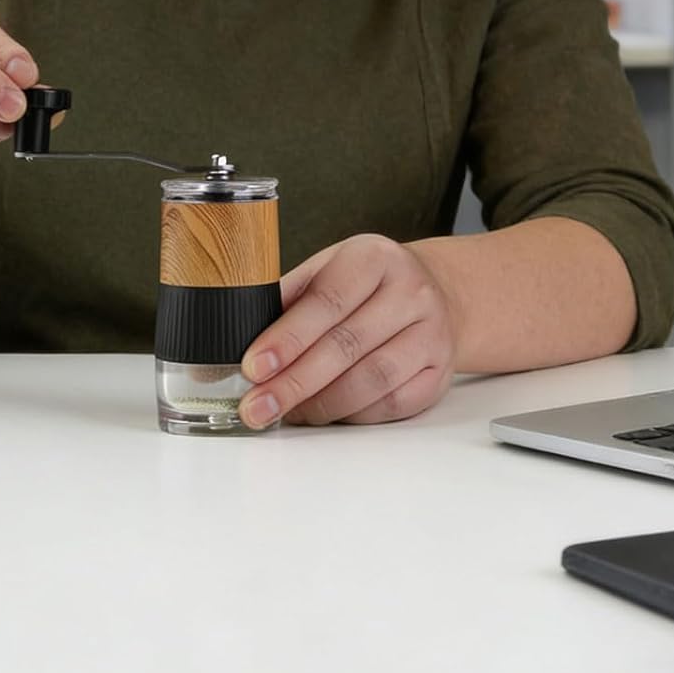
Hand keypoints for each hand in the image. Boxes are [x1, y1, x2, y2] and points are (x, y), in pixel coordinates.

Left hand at [237, 234, 458, 427]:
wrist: (433, 291)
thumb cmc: (365, 282)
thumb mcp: (326, 270)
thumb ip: (286, 300)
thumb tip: (233, 342)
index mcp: (374, 257)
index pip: (327, 301)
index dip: (287, 338)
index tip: (253, 366)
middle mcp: (411, 292)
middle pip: (347, 346)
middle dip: (294, 382)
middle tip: (257, 405)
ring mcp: (432, 334)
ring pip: (372, 380)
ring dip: (322, 404)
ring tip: (286, 412)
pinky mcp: (440, 373)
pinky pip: (393, 404)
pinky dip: (353, 415)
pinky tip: (325, 413)